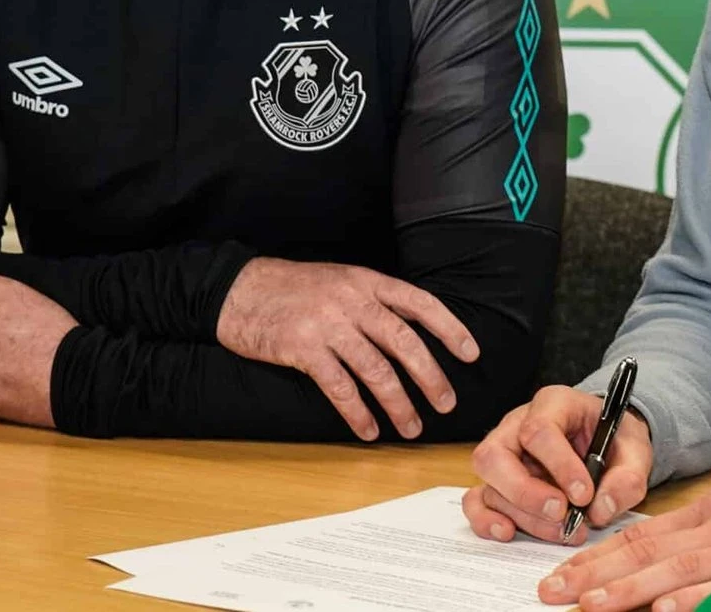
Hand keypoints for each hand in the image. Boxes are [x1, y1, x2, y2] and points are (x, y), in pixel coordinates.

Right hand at [216, 257, 478, 441]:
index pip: (420, 303)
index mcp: (367, 281)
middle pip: (404, 342)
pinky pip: (340, 387)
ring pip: (376, 370)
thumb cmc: (294, 288)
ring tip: (411, 426)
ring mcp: (328, 324)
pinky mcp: (303, 349)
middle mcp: (352, 300)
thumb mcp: (341, 281)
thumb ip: (373, 301)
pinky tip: (369, 430)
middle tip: (447, 403)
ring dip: (398, 403)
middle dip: (431, 377)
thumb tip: (413, 331)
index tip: (471, 353)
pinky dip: (358, 413)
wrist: (239, 290)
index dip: (449, 329)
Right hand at [464, 385, 653, 543]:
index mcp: (554, 404)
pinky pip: (476, 500)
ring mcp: (503, 454)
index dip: (559, 465)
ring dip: (522, 514)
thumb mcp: (635, 450)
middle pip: (496, 454)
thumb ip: (628, 477)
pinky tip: (509, 533)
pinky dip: (486, 520)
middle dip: (526, 492)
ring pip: (489, 482)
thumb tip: (600, 508)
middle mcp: (518, 425)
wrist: (608, 445)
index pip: (540, 430)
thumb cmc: (615, 441)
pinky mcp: (497, 482)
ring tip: (562, 531)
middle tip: (561, 514)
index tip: (584, 495)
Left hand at [535, 460, 710, 611]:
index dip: (596, 558)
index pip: (643, 535)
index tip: (558, 578)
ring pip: (683, 572)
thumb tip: (657, 567)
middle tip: (552, 595)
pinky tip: (670, 610)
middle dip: (597, 577)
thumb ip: (707, 538)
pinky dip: (700, 600)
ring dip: (633, 592)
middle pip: (651, 553)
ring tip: (593, 606)